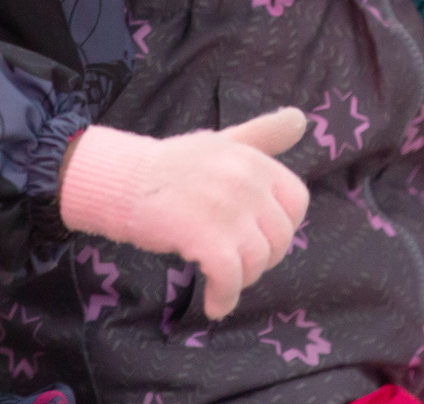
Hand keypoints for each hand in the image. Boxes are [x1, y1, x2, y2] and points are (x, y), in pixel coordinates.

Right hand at [59, 113, 311, 318]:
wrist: (122, 181)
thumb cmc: (172, 165)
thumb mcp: (223, 142)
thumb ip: (262, 135)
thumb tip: (301, 119)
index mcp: (254, 160)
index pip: (297, 201)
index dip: (283, 226)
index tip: (259, 236)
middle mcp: (248, 182)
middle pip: (280, 238)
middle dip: (261, 258)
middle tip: (235, 263)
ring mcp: (229, 210)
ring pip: (258, 262)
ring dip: (242, 281)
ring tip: (222, 282)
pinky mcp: (207, 238)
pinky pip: (231, 279)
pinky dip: (225, 297)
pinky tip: (214, 303)